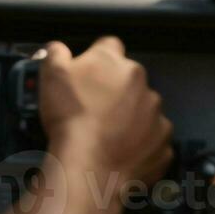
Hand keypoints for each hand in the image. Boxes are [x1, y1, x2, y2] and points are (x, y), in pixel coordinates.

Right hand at [37, 37, 172, 189]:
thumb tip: (58, 49)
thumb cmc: (70, 118)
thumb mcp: (51, 75)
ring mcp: (156, 116)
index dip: (97, 57)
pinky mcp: (163, 145)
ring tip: (107, 135)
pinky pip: (153, 141)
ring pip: (144, 110)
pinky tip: (121, 153)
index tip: (88, 73)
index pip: (109, 46)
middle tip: (93, 109)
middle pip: (129, 80)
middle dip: (115, 91)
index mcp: (115, 63)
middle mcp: (142, 85)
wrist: (89, 167)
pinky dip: (140, 145)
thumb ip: (56, 54)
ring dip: (130, 118)